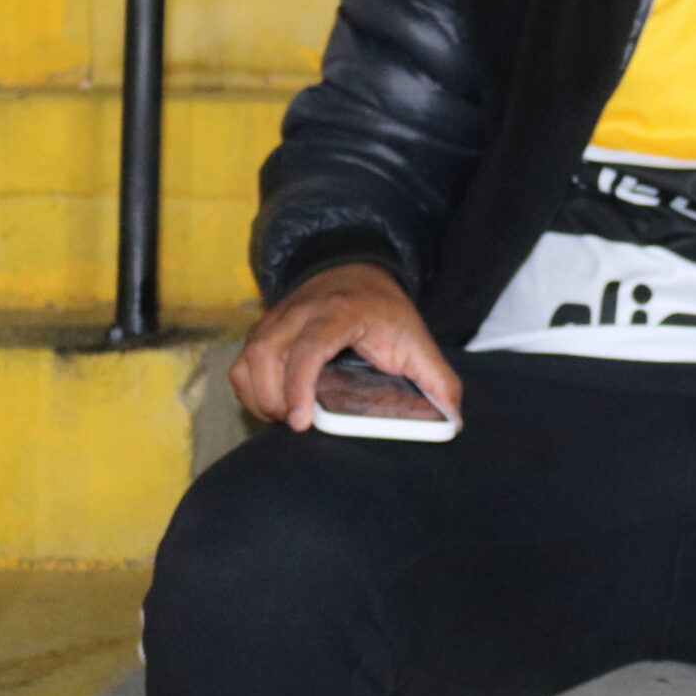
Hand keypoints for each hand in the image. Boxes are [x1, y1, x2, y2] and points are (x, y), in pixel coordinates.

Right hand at [230, 262, 460, 431]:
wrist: (358, 270)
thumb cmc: (386, 311)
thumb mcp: (417, 340)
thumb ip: (438, 378)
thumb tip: (455, 419)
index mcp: (340, 312)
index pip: (309, 348)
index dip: (299, 386)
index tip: (299, 422)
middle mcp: (302, 311)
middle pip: (266, 355)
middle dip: (274, 399)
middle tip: (294, 425)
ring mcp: (277, 318)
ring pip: (247, 360)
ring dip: (258, 397)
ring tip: (283, 418)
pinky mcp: (263, 329)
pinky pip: (240, 363)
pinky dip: (248, 390)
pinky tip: (272, 406)